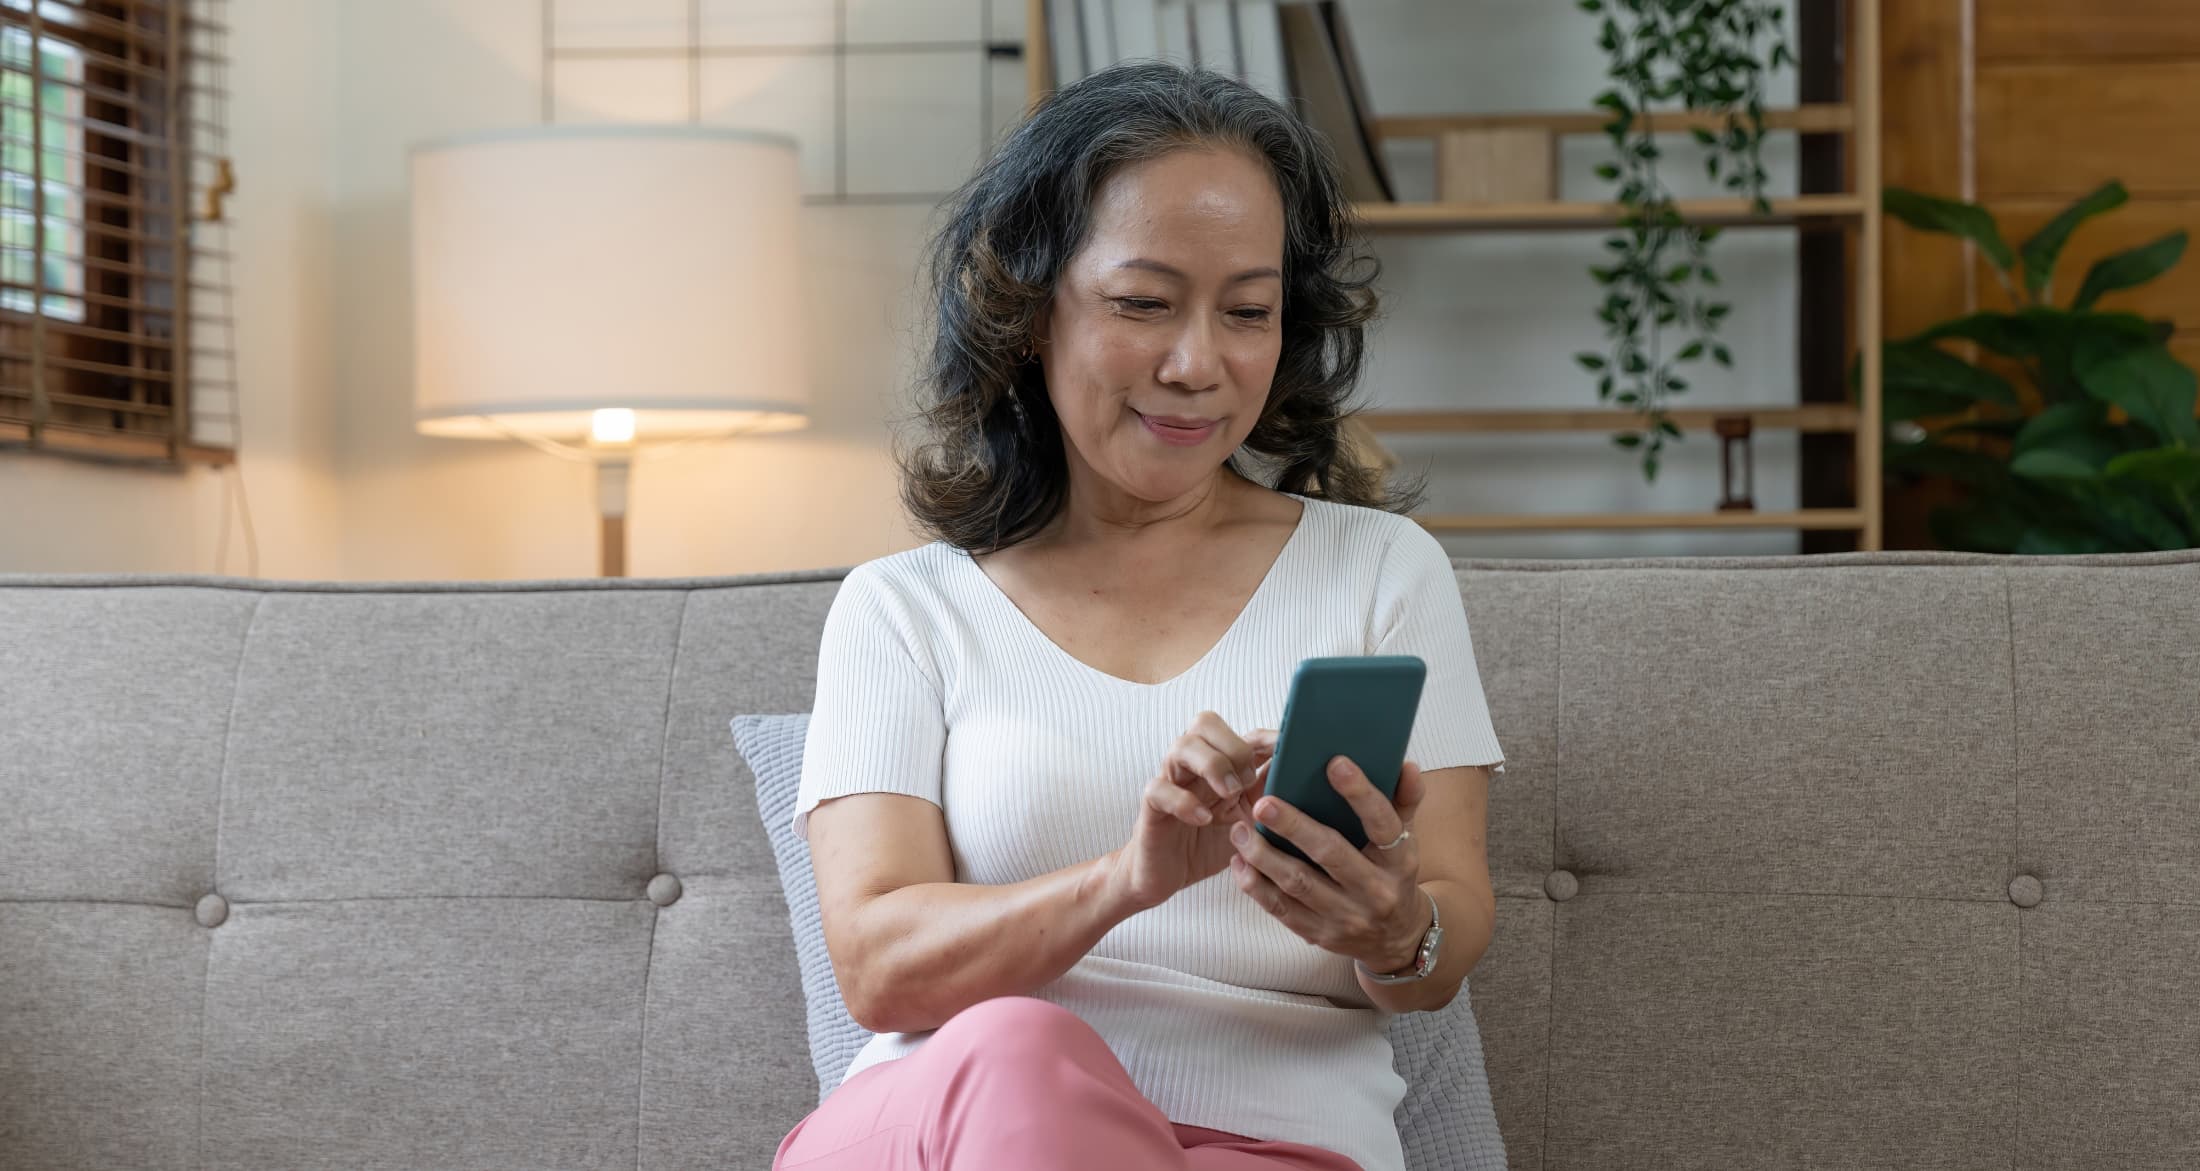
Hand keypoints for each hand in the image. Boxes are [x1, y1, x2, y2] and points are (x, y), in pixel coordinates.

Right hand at [1109, 713, 1277, 911]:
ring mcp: (1172, 783)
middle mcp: (1194, 766)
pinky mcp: (1152, 807)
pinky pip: (1159, 789)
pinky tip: (1203, 819)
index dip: (1264, 738)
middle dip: (1233, 746)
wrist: (1166, 876)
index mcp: (1221, 765)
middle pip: (1206, 722)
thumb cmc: (1209, 845)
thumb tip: (1307, 787)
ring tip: (1229, 794)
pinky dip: (1183, 801)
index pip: (1241, 732)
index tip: (1287, 754)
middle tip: (1248, 781)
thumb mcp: (1251, 824)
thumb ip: (1272, 801)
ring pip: (1182, 746)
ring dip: (1213, 765)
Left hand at [1228, 754, 1428, 972]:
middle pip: (1331, 854)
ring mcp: (1346, 917)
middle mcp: (1375, 891)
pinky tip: (1239, 861)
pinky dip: (1256, 885)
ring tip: (1240, 829)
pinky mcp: (1319, 933)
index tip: (1335, 763)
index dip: (1360, 794)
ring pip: (1298, 884)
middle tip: (1263, 804)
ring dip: (1263, 855)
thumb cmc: (1393, 875)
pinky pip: (1280, 909)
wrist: (1395, 939)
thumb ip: (1405, 801)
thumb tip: (1407, 765)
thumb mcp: (1407, 840)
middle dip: (1294, 827)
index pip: (1382, 824)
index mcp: (1400, 862)